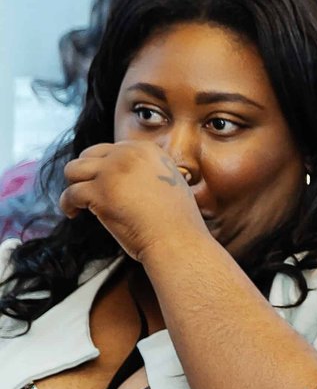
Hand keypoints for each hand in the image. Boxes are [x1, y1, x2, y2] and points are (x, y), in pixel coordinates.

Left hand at [59, 141, 210, 263]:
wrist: (177, 239)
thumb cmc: (175, 219)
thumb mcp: (168, 180)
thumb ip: (145, 169)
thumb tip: (119, 173)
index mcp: (146, 149)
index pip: (109, 149)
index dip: (102, 167)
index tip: (103, 183)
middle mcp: (128, 154)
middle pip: (87, 155)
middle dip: (85, 174)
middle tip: (90, 192)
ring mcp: (111, 172)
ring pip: (72, 169)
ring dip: (74, 186)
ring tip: (80, 202)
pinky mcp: (98, 192)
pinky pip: (69, 193)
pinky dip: (68, 205)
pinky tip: (74, 213)